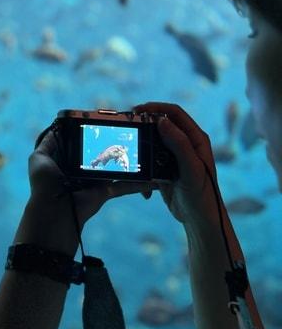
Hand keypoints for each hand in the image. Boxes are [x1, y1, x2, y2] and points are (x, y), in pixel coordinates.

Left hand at [15, 125, 153, 253]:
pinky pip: (125, 185)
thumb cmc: (44, 185)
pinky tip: (153, 179)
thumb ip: (48, 142)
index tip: (104, 120)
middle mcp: (82, 168)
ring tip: (144, 146)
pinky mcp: (105, 191)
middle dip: (114, 142)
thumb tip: (56, 127)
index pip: (82, 142)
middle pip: (101, 152)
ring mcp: (95, 180)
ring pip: (115, 167)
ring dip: (129, 159)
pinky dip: (140, 184)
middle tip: (129, 130)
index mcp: (67, 159)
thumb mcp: (39, 159)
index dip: (92, 132)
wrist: (54, 211)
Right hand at [133, 102, 220, 226]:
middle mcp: (185, 144)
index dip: (156, 108)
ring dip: (141, 147)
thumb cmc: (201, 194)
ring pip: (152, 142)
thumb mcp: (190, 168)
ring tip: (129, 151)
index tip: (136, 111)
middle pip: (161, 125)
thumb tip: (162, 121)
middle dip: (144, 125)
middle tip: (127, 127)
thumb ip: (179, 143)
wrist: (199, 220)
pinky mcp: (164, 170)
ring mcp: (174, 157)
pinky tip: (142, 181)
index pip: (174, 113)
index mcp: (196, 139)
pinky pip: (148, 161)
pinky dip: (142, 167)